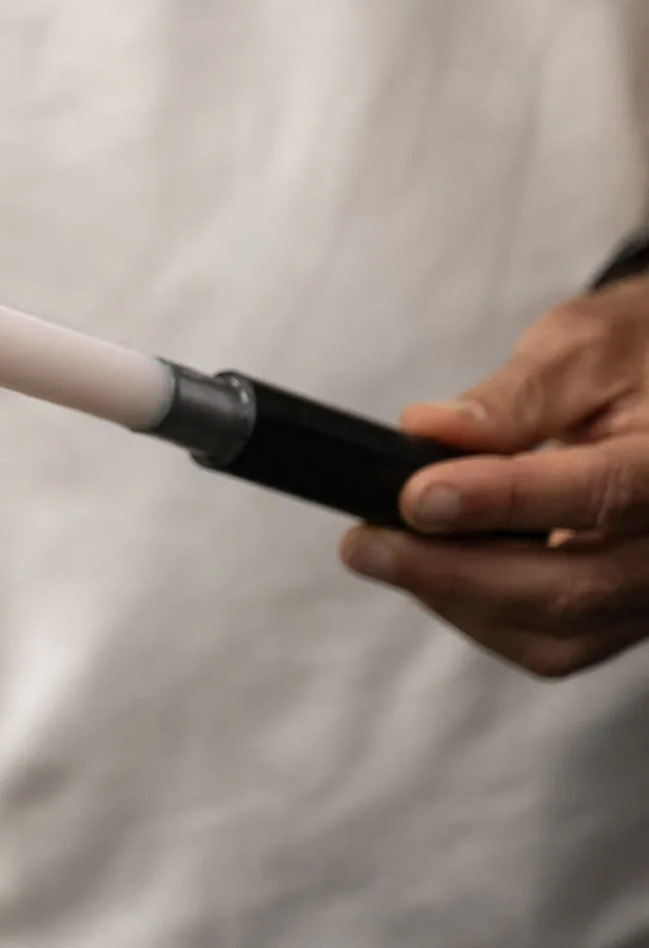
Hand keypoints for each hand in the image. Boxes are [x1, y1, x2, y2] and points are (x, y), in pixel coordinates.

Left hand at [339, 276, 648, 676]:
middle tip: (364, 544)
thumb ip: (515, 395)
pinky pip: (554, 641)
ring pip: (558, 633)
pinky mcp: (629, 613)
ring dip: (458, 599)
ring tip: (384, 552)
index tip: (417, 497)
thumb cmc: (636, 358)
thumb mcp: (585, 346)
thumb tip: (429, 430)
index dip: (503, 501)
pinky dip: (482, 612)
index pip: (602, 494)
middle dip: (454, 573)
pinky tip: (432, 568)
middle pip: (576, 589)